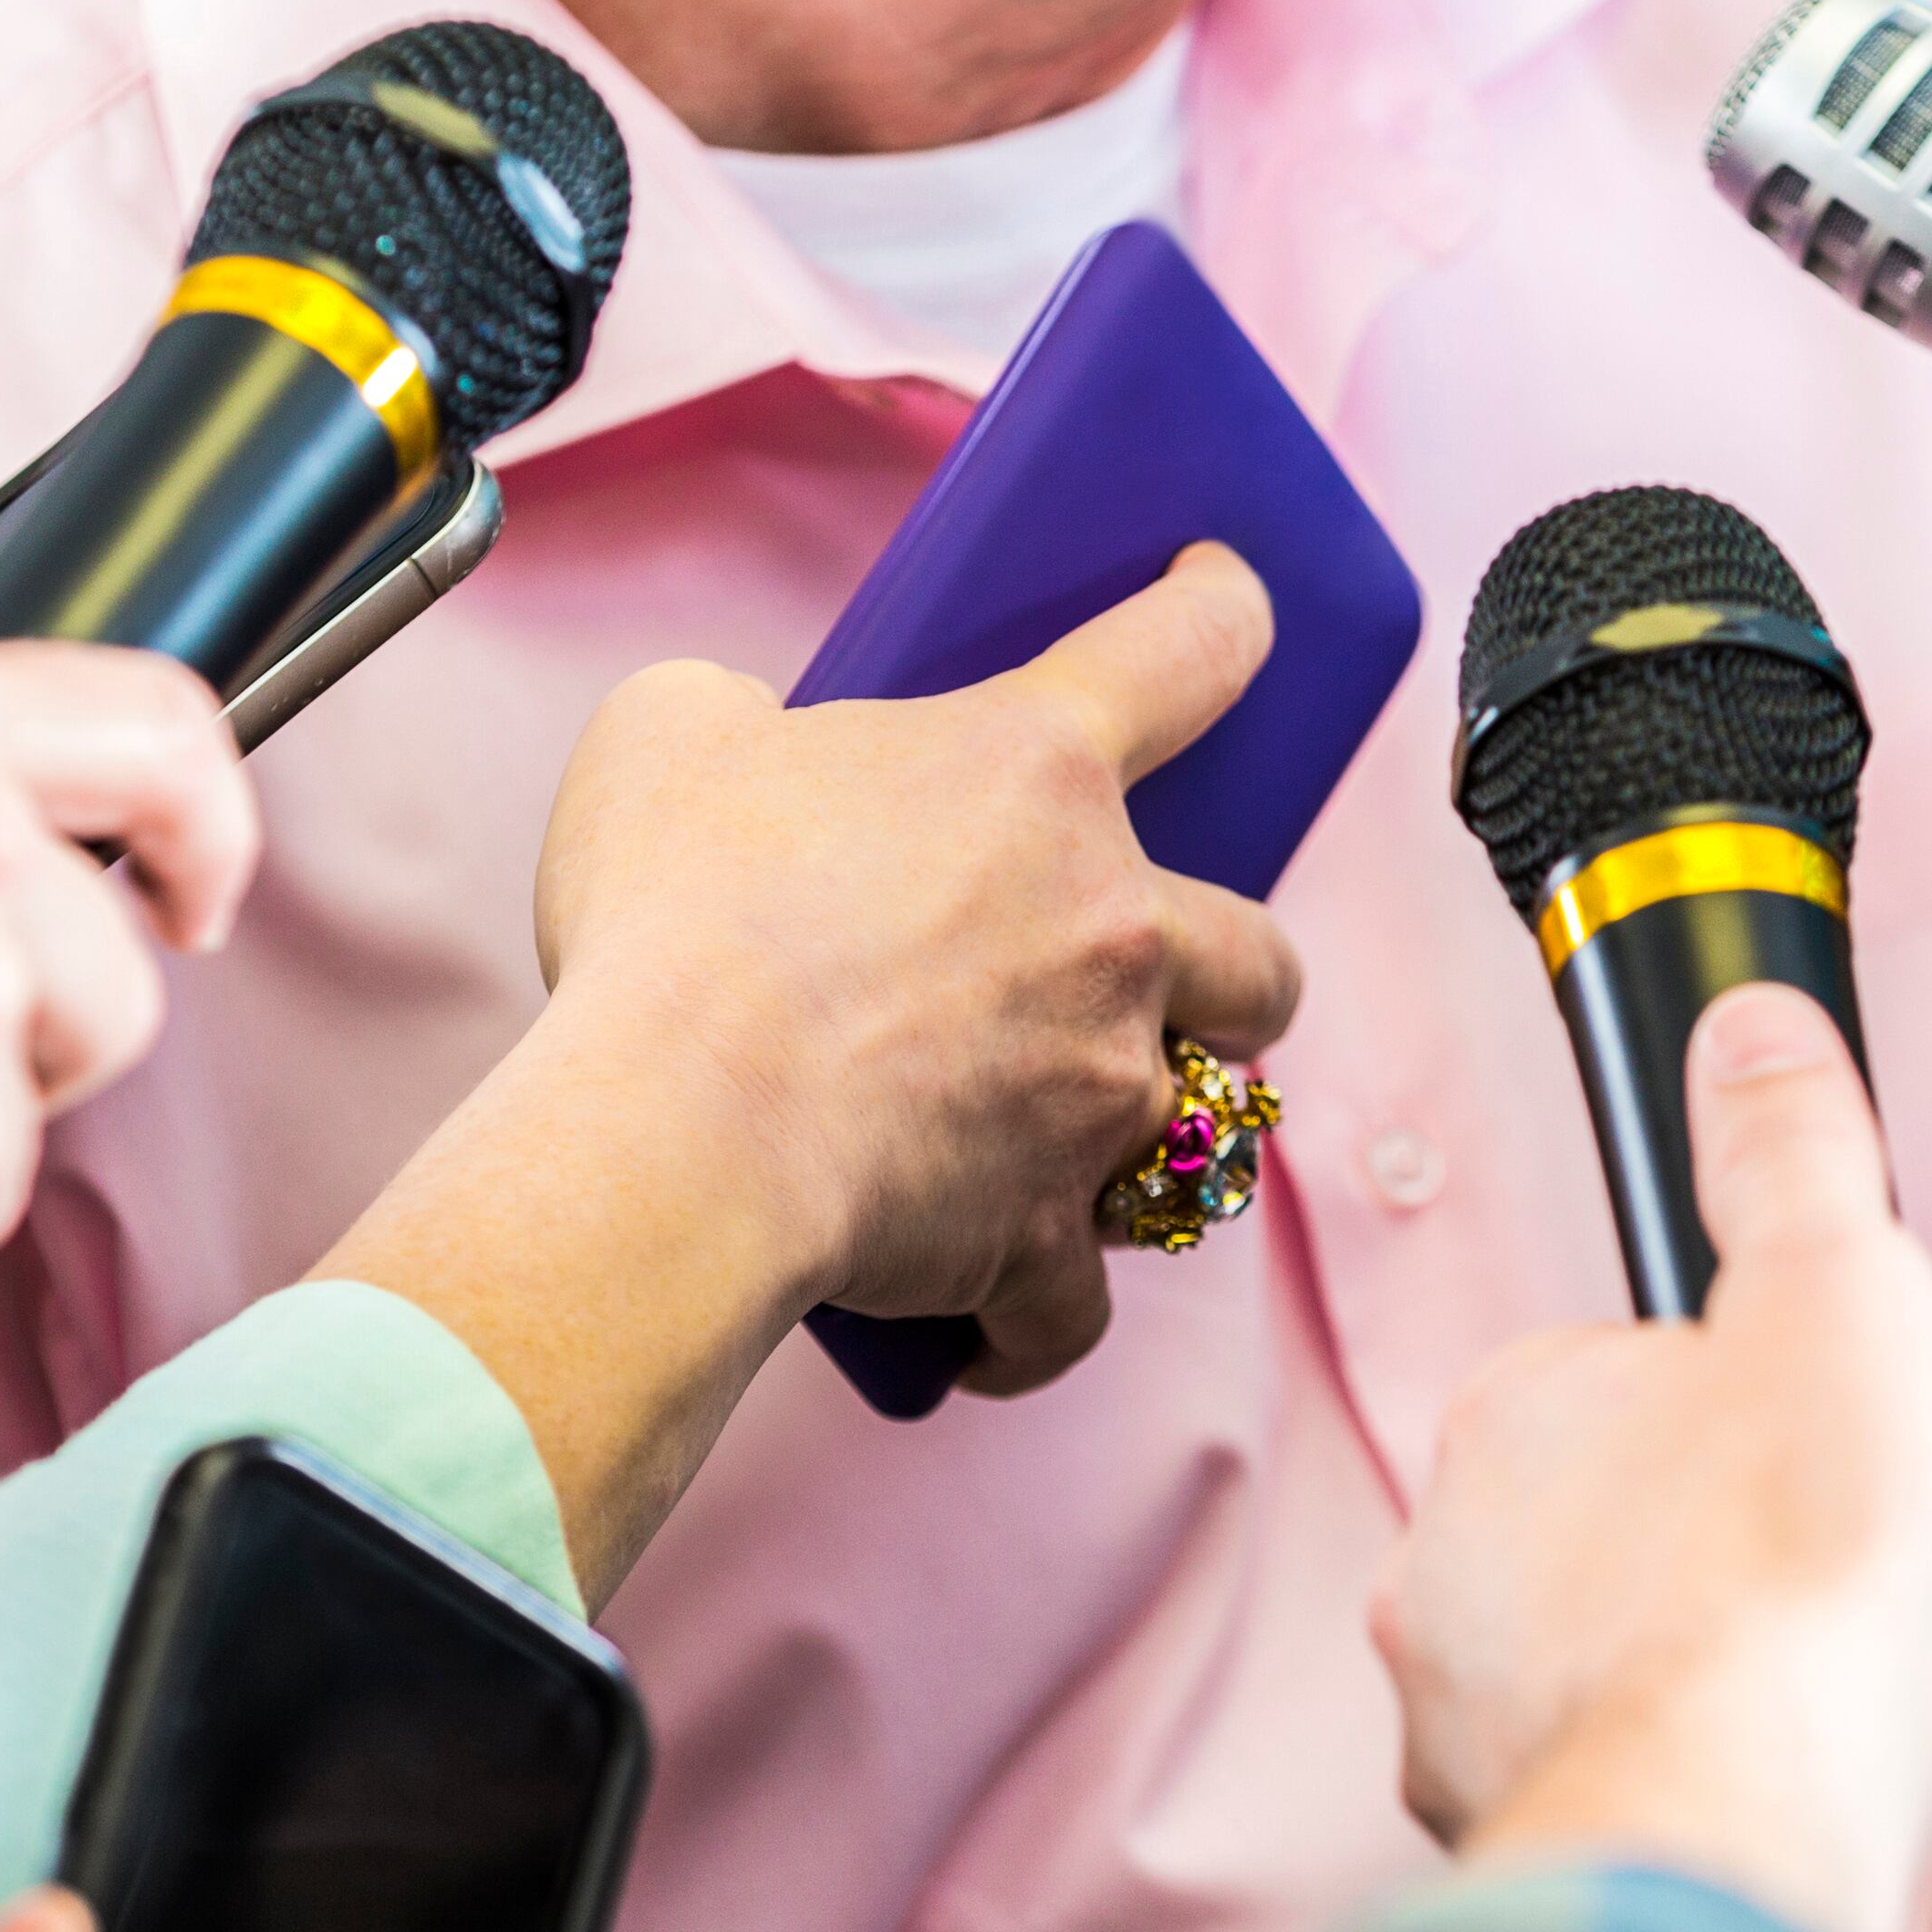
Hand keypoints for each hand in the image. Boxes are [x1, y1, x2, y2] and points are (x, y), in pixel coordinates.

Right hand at [531, 542, 1301, 1387]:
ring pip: (1203, 1138)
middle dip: (1233, 976)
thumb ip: (732, 717)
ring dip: (1140, 1146)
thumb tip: (744, 750)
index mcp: (1035, 771)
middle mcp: (1111, 930)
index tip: (1233, 602)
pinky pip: (1072, 1307)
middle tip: (1151, 983)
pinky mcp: (1045, 1237)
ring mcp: (1099, 1094)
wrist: (680, 1131)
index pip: (1189, 649)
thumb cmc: (673, 920)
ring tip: (1047, 1157)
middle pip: (1263, 954)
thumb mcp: (668, 735)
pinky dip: (1029, 1324)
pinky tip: (980, 1329)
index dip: (1223, 612)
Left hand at [1367, 984, 1931, 1931]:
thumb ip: (1794, 1156)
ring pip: (1751, 1709)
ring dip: (1931, 1723)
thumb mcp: (1838, 1289)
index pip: (1684, 1398)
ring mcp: (1503, 1749)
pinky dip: (1881, 1834)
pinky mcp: (1577, 1878)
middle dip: (1908, 1594)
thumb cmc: (1804, 1561)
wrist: (1763, 1833)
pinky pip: (1743, 1835)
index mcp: (1513, 1433)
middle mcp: (1468, 1592)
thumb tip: (1750, 1030)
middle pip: (1736, 1562)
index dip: (1842, 1433)